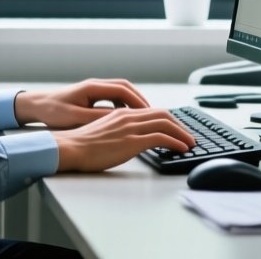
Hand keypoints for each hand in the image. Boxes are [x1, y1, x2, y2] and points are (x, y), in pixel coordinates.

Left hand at [15, 79, 150, 128]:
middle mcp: (95, 85)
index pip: (123, 90)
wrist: (36, 105)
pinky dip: (124, 105)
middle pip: (126, 88)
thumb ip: (97, 117)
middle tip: (154, 115)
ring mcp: (94, 89)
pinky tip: (127, 118)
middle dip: (141, 101)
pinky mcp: (91, 96)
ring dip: (134, 103)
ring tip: (145, 117)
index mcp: (92, 88)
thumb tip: (120, 118)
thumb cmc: (53, 111)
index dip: (138, 102)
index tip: (150, 113)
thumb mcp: (76, 117)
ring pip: (121, 92)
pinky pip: (114, 98)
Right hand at [51, 108, 195, 172]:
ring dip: (182, 133)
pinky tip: (182, 148)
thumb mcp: (102, 132)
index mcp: (120, 113)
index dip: (167, 119)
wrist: (70, 148)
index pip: (151, 111)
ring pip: (165, 123)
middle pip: (162, 114)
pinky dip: (176, 142)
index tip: (175, 129)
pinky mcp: (132, 141)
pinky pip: (161, 138)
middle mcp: (127, 116)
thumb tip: (128, 140)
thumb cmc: (80, 145)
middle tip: (188, 135)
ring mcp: (130, 128)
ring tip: (190, 143)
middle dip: (179, 124)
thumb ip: (117, 131)